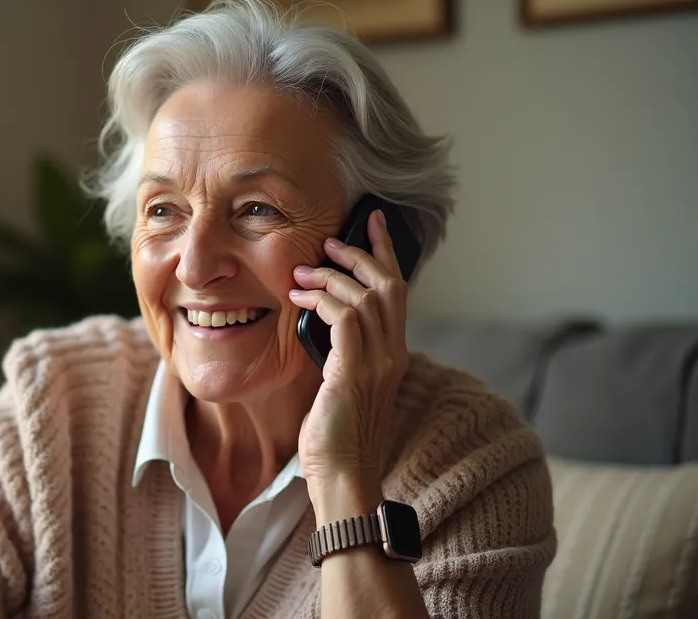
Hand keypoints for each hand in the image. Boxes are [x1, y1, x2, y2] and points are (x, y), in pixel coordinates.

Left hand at [288, 210, 408, 515]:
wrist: (341, 474)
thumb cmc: (333, 437)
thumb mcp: (340, 384)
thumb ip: (341, 353)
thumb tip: (320, 320)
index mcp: (393, 355)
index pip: (397, 293)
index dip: (386, 254)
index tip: (372, 223)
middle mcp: (393, 354)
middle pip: (389, 285)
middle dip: (361, 254)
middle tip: (332, 240)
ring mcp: (379, 362)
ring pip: (367, 296)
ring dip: (332, 277)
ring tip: (303, 272)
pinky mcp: (356, 370)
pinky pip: (345, 317)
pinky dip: (323, 300)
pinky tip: (300, 298)